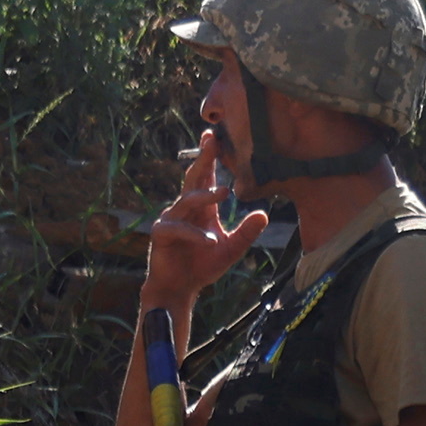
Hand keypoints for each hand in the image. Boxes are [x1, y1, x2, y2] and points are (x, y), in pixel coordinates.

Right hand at [140, 133, 252, 320]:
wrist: (180, 289)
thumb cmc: (202, 266)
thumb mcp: (231, 249)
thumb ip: (245, 232)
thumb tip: (264, 214)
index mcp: (202, 208)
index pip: (206, 177)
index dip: (211, 157)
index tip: (216, 136)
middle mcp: (185, 208)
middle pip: (194, 178)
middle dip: (203, 159)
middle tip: (212, 140)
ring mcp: (171, 219)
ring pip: (187, 200)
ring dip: (205, 196)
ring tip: (224, 193)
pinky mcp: (161, 234)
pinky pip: (178, 228)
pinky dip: (195, 234)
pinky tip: (209, 241)